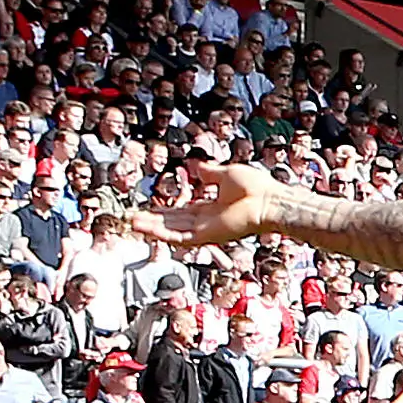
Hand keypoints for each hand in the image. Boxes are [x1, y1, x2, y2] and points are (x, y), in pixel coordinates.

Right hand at [144, 160, 283, 251]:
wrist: (269, 200)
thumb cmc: (257, 187)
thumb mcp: (226, 173)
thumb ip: (210, 172)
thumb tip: (199, 166)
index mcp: (212, 207)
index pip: (183, 211)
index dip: (166, 210)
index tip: (151, 207)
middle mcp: (207, 220)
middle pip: (174, 222)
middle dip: (153, 220)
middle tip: (133, 217)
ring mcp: (206, 230)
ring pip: (173, 230)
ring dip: (152, 227)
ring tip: (133, 223)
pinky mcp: (207, 236)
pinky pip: (180, 237)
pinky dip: (163, 234)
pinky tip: (147, 229)